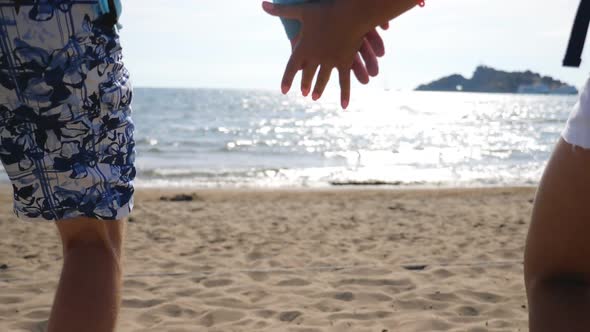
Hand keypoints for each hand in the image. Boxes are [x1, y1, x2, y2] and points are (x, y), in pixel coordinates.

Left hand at [264, 1, 379, 108]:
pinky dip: (344, 94)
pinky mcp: (345, 63)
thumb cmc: (326, 10)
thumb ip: (281, 10)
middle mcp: (315, 58)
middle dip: (305, 84)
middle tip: (303, 93)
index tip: (283, 90)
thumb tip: (262, 4)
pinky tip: (344, 106)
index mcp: (304, 48)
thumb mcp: (302, 10)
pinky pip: (344, 82)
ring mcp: (331, 62)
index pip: (291, 67)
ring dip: (318, 89)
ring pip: (323, 79)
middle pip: (307, 75)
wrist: (350, 14)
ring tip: (315, 96)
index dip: (287, 79)